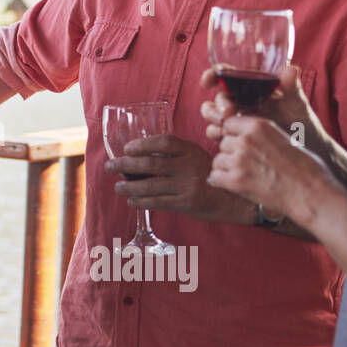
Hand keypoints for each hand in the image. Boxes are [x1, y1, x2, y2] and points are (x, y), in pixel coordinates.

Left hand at [104, 134, 252, 224]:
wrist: (236, 199)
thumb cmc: (212, 175)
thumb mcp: (198, 156)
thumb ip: (176, 155)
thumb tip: (141, 156)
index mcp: (191, 151)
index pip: (164, 143)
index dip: (143, 144)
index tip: (127, 148)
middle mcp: (189, 167)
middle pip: (151, 164)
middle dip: (126, 165)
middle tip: (110, 166)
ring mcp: (187, 186)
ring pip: (151, 186)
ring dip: (130, 187)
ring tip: (118, 186)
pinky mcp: (186, 203)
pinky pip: (158, 202)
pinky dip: (142, 202)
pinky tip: (132, 201)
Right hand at [200, 64, 313, 144]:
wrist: (306, 150)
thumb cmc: (303, 124)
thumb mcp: (298, 104)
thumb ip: (292, 88)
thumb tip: (290, 68)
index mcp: (253, 88)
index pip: (227, 75)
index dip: (213, 75)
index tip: (207, 81)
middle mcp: (241, 101)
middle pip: (217, 97)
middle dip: (217, 104)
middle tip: (228, 113)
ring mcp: (236, 119)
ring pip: (212, 115)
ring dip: (213, 118)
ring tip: (225, 124)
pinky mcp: (234, 136)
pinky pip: (216, 132)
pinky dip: (216, 133)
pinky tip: (226, 136)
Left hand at [207, 114, 342, 228]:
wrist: (311, 193)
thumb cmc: (304, 168)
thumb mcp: (282, 138)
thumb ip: (259, 134)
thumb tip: (237, 135)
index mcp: (258, 126)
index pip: (229, 123)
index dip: (235, 135)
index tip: (245, 145)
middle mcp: (245, 140)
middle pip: (223, 142)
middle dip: (232, 153)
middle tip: (251, 165)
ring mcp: (238, 161)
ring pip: (218, 160)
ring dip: (228, 168)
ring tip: (248, 176)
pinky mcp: (235, 181)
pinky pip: (215, 177)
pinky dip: (223, 182)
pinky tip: (239, 185)